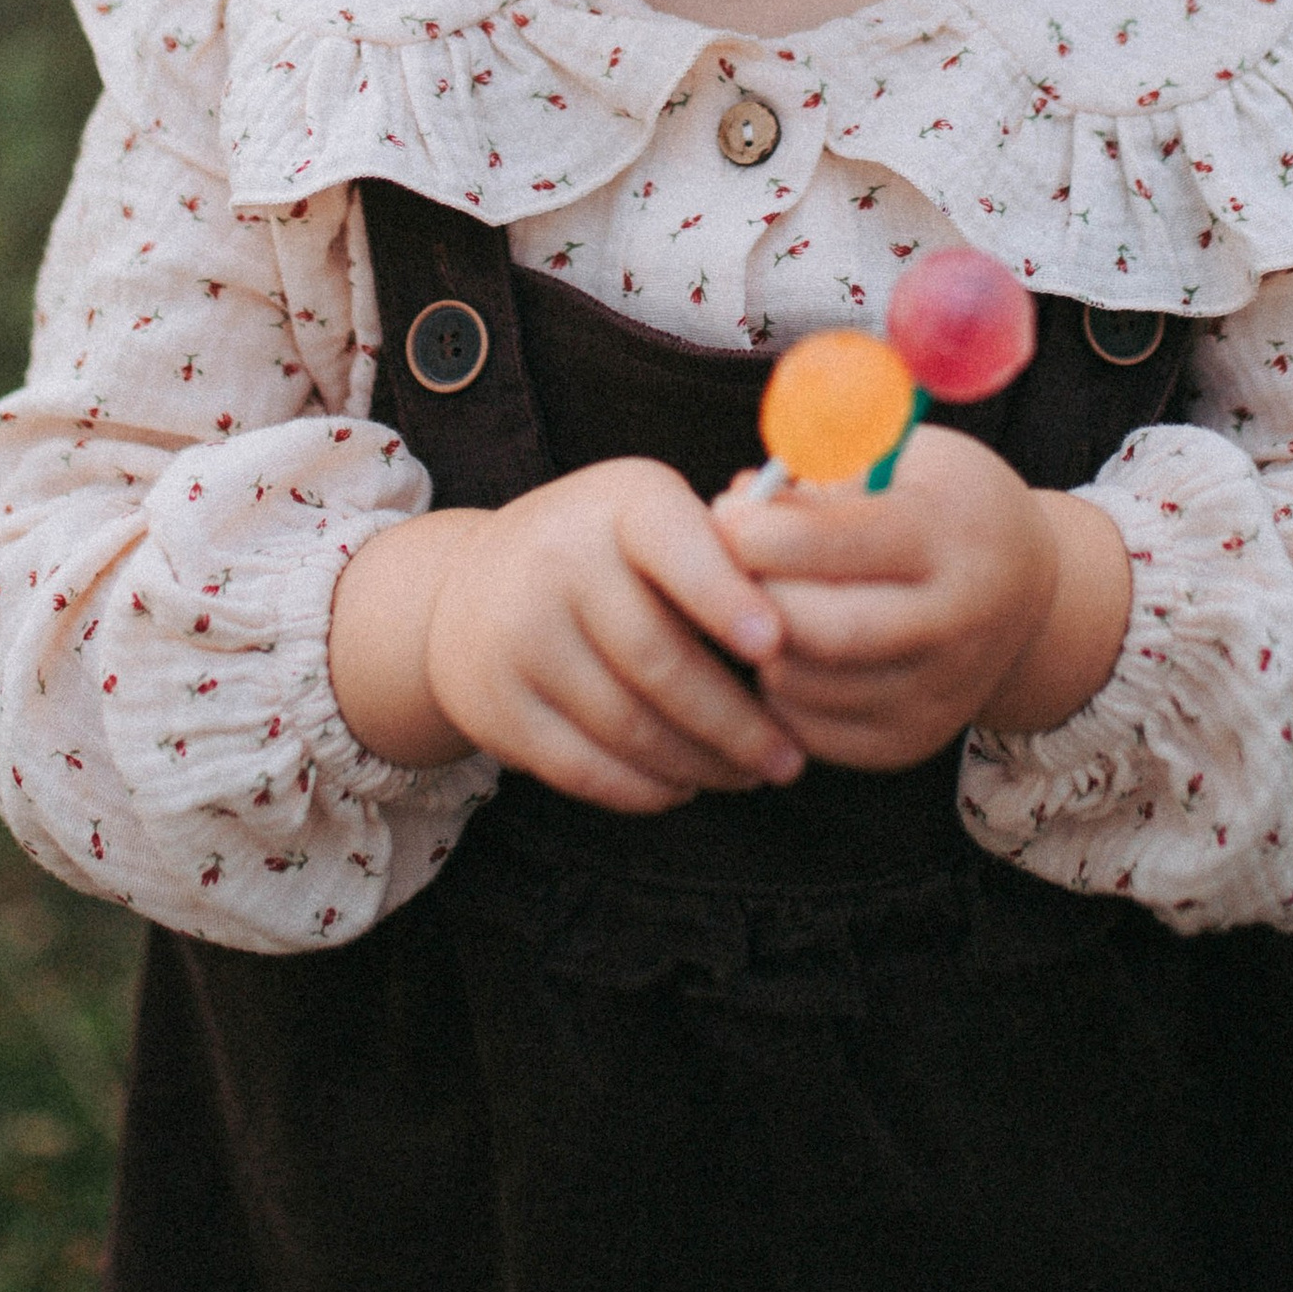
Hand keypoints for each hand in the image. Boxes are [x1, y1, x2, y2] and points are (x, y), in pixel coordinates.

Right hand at [329, 462, 806, 813]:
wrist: (466, 592)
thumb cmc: (605, 556)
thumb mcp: (656, 520)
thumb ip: (731, 552)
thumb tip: (826, 606)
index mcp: (620, 502)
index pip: (676, 547)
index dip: (726, 598)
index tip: (777, 645)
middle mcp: (558, 559)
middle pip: (659, 659)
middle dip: (737, 722)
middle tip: (790, 759)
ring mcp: (518, 634)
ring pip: (628, 724)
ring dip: (701, 764)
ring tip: (749, 775)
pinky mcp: (497, 705)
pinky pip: (585, 768)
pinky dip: (645, 788)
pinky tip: (683, 785)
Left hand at [713, 428, 1132, 769]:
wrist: (1028, 593)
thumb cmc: (943, 505)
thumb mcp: (900, 460)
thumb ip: (817, 480)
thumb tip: (734, 506)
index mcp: (951, 538)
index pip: (840, 545)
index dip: (762, 532)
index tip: (725, 513)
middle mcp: (956, 625)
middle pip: (820, 631)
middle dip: (752, 595)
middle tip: (725, 565)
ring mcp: (939, 695)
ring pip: (805, 686)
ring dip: (758, 644)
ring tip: (758, 602)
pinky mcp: (913, 741)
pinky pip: (812, 732)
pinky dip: (779, 692)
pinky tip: (786, 649)